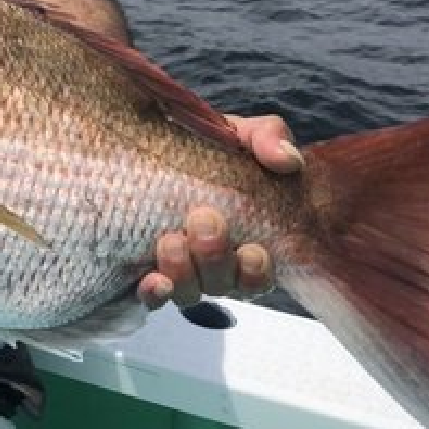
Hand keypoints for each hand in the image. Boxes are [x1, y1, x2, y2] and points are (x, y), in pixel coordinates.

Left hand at [136, 113, 301, 309]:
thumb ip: (268, 138)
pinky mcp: (143, 269)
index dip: (256, 272)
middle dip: (215, 258)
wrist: (161, 141)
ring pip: (189, 292)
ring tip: (171, 241)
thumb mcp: (242, 133)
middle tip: (204, 219)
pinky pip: (153, 295)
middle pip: (222, 284)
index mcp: (247, 239)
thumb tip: (286, 159)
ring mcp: (180, 269)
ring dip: (183, 273)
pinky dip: (155, 293)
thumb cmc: (211, 146)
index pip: (258, 275)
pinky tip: (152, 281)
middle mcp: (214, 263)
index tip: (252, 250)